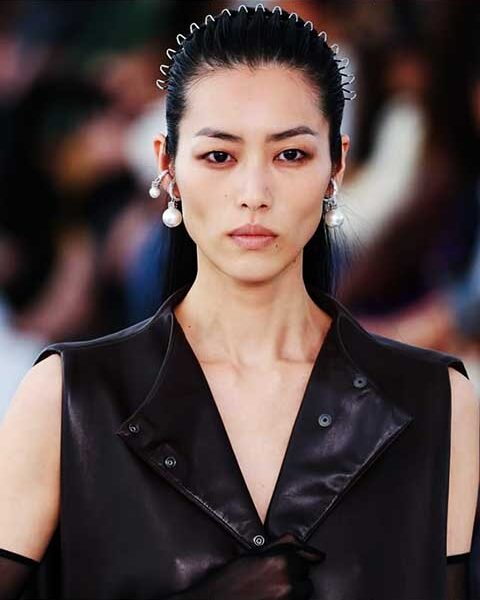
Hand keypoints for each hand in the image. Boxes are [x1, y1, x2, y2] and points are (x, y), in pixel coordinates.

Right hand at [168, 533, 325, 599]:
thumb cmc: (229, 579)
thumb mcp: (253, 555)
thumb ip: (280, 546)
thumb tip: (306, 547)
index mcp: (279, 561)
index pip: (306, 557)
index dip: (302, 559)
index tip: (311, 559)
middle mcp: (286, 582)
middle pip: (306, 577)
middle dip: (296, 575)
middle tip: (276, 577)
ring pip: (304, 593)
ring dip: (294, 591)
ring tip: (273, 590)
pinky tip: (272, 598)